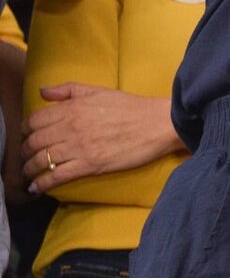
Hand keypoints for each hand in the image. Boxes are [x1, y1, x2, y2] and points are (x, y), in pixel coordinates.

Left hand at [20, 84, 182, 193]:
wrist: (158, 123)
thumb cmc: (131, 106)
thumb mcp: (99, 90)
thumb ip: (69, 89)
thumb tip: (42, 92)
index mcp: (72, 107)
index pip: (34, 121)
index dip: (25, 131)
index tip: (26, 136)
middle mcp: (71, 127)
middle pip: (34, 142)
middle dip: (24, 152)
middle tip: (26, 157)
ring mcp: (79, 147)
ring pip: (41, 160)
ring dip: (29, 169)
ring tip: (29, 174)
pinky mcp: (89, 165)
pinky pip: (57, 176)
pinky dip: (42, 183)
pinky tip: (37, 187)